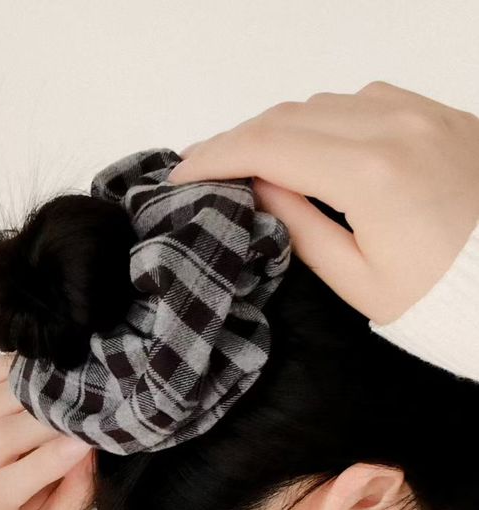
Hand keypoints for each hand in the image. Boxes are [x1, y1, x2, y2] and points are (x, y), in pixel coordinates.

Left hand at [0, 353, 94, 509]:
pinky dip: (19, 367)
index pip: (8, 485)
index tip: (85, 442)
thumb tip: (90, 445)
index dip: (48, 462)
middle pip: (2, 438)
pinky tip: (48, 370)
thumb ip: (77, 489)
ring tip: (74, 386)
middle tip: (88, 407)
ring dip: (39, 392)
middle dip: (49, 421)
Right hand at [169, 81, 478, 324]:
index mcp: (370, 174)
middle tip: (202, 165)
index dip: (214, 156)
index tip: (179, 174)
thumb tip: (257, 186)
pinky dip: (326, 118)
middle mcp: (395, 125)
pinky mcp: (441, 113)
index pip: (268, 146)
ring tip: (251, 160)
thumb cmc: (439, 298)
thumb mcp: (358, 280)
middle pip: (289, 115)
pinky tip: (312, 147)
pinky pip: (366, 99)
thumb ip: (299, 228)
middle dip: (237, 138)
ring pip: (325, 102)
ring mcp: (423, 111)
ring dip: (280, 126)